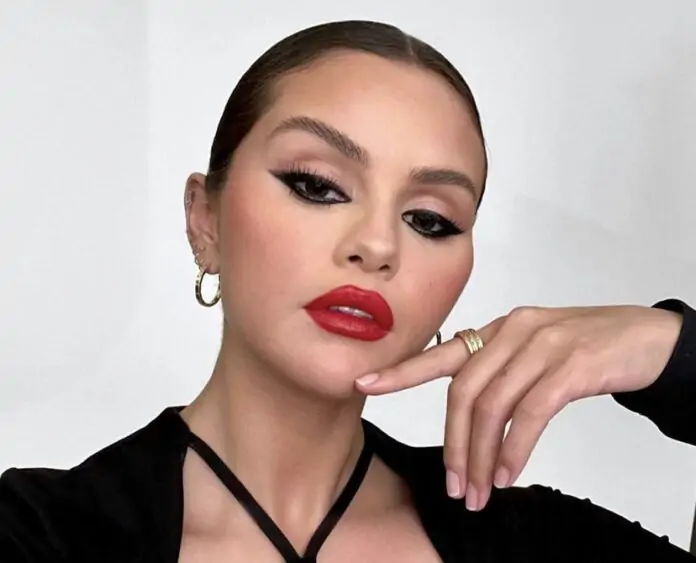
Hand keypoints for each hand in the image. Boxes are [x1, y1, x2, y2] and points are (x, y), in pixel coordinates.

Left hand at [355, 305, 681, 510]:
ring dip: (483, 456)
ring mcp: (541, 345)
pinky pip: (530, 413)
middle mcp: (512, 331)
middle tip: (456, 486)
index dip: (401, 370)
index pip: (441, 352)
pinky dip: (515, 448)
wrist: (646, 338)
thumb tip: (469, 418)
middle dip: (455, 445)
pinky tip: (510, 474)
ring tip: (481, 491)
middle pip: (464, 392)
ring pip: (493, 407)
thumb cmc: (586, 349)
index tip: (365, 383)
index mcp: (498, 329)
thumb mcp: (535, 352)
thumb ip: (501, 372)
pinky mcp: (571, 365)